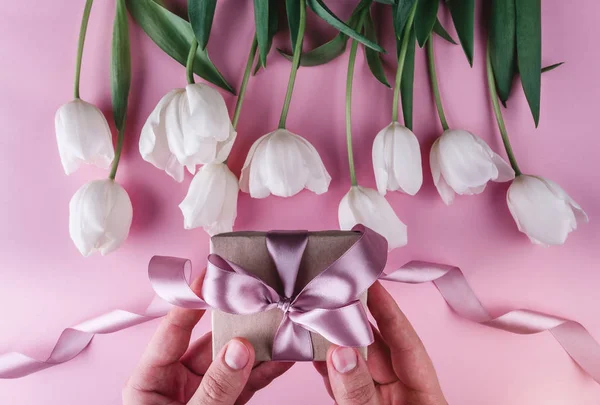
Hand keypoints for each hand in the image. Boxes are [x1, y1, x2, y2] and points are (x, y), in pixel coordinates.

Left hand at [123, 274, 293, 404]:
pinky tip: (283, 357)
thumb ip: (215, 389)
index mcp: (148, 383)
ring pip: (231, 361)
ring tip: (279, 324)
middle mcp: (174, 384)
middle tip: (256, 299)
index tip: (208, 276)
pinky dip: (264, 371)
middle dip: (234, 323)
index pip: (170, 332)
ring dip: (256, 345)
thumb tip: (239, 349)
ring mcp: (201, 395)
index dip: (189, 302)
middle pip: (206, 343)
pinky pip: (245, 383)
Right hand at [313, 282, 446, 404]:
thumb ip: (359, 393)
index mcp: (426, 397)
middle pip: (379, 350)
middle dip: (355, 325)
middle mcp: (405, 395)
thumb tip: (341, 354)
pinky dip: (332, 371)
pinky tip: (318, 357)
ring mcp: (384, 404)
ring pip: (359, 366)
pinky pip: (347, 385)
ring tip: (319, 324)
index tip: (372, 284)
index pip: (408, 343)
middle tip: (335, 298)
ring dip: (339, 347)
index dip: (389, 311)